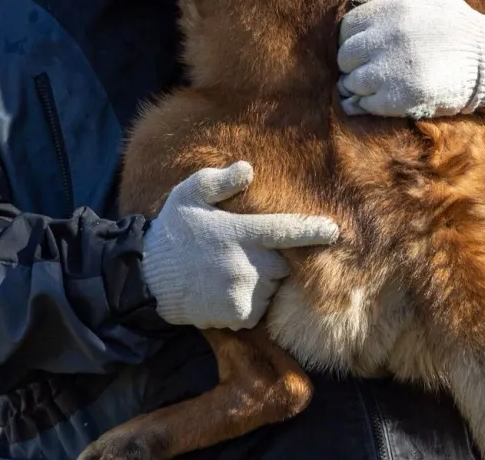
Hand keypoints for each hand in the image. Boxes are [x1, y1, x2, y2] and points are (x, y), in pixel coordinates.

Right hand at [140, 162, 339, 329]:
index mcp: (241, 232)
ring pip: (270, 287)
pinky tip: (222, 291)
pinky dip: (247, 302)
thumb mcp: (189, 194)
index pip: (286, 229)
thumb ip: (220, 181)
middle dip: (269, 259)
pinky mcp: (239, 315)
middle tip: (238, 253)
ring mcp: (245, 293)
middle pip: (281, 264)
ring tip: (225, 273)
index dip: (312, 229)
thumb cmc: (173, 232)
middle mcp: (248, 265)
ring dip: (258, 282)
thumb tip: (248, 169)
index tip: (335, 230)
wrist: (149, 279)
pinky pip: (258, 309)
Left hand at [337, 0, 484, 123]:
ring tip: (376, 83)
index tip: (367, 44)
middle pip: (346, 56)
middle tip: (371, 64)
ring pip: (351, 82)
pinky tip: (379, 98)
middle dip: (354, 62)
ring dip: (358, 85)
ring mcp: (392, 71)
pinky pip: (363, 105)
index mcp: (392, 10)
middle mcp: (388, 39)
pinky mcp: (399, 99)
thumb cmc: (453, 21)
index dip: (354, 37)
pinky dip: (365, 104)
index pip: (348, 27)